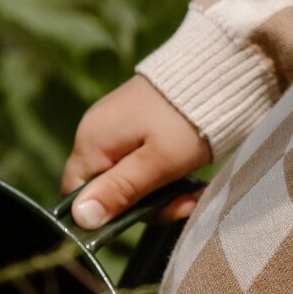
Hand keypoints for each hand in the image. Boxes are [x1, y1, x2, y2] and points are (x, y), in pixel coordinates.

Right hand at [61, 75, 208, 230]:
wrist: (217, 73)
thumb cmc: (186, 120)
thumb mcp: (157, 163)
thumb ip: (119, 191)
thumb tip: (80, 220)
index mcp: (92, 140)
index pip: (75, 193)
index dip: (102, 214)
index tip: (141, 218)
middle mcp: (97, 133)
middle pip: (105, 190)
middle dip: (144, 206)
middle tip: (183, 205)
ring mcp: (118, 129)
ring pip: (128, 180)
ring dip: (161, 194)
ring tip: (193, 193)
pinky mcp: (138, 127)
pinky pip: (142, 165)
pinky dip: (165, 177)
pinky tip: (189, 180)